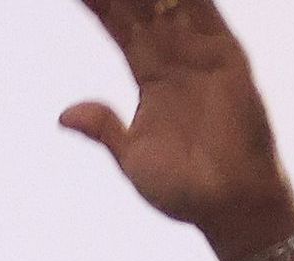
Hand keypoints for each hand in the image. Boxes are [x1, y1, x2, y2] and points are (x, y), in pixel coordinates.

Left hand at [60, 0, 293, 259]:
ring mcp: (202, 53)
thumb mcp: (133, 158)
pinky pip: (206, 13)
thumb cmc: (184, 190)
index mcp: (151, 75)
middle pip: (142, 4)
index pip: (119, 24)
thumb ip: (104, 129)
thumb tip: (64, 115)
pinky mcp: (227, 57)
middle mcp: (176, 57)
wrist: (229, 207)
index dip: (98, 1)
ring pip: (171, 1)